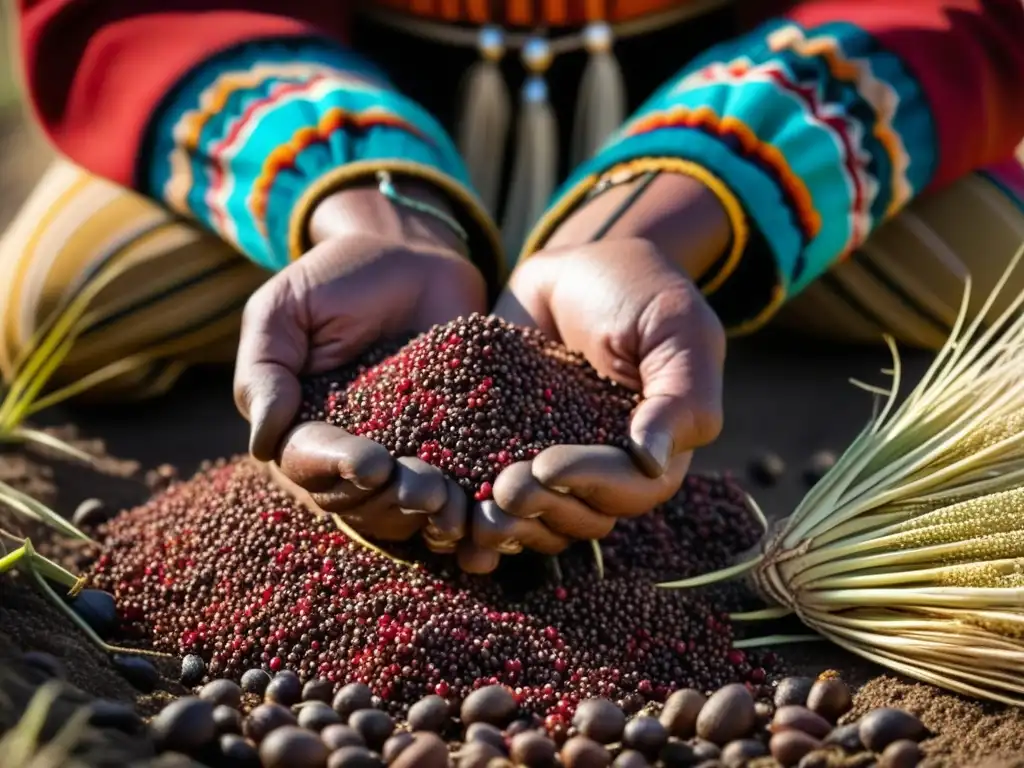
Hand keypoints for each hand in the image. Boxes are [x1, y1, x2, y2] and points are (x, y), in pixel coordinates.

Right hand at [234, 180, 485, 545]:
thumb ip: (264, 371)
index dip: (335, 470)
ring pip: (402, 509)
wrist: (414, 258)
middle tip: (424, 488)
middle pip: (355, 501)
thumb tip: (262, 441)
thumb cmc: (338, 278)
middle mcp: (346, 455)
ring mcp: (400, 456)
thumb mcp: (284, 310)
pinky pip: (454, 492)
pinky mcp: (450, 451)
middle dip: (387, 500)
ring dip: (425, 514)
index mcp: (299, 429)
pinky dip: (465, 510)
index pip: (306, 466)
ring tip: (452, 502)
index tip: (369, 462)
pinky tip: (481, 511)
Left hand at [488, 235, 725, 547]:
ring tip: (473, 515)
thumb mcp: (674, 325)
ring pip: (539, 520)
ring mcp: (554, 463)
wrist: (572, 270)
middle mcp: (607, 468)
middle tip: (504, 489)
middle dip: (544, 509)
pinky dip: (473, 515)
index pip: (632, 488)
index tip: (548, 465)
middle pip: (583, 516)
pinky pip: (492, 496)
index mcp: (655, 448)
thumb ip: (681, 393)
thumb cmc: (637, 290)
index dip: (590, 484)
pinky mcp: (504, 451)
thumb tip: (654, 462)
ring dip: (509, 527)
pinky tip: (450, 527)